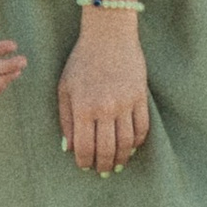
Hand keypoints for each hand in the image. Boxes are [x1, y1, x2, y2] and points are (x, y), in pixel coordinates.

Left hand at [56, 12, 149, 174]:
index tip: (85, 166)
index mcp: (83, 107)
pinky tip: (131, 147)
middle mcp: (105, 108)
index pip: (84, 147)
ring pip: (127, 143)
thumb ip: (66, 120)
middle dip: (104, 165)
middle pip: (107, 150)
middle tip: (102, 171)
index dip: (84, 162)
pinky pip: (142, 128)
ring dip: (122, 158)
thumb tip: (68, 148)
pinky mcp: (140, 97)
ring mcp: (125, 103)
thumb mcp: (65, 88)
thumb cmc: (82, 61)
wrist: (109, 35)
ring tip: (118, 164)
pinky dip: (137, 142)